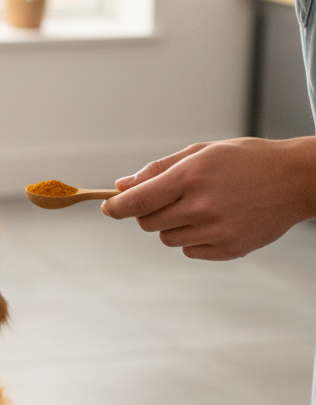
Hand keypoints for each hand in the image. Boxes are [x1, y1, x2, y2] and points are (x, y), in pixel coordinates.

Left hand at [100, 136, 315, 259]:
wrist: (295, 179)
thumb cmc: (245, 160)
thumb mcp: (200, 153)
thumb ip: (158, 170)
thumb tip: (122, 186)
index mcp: (190, 178)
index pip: (136, 201)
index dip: (116, 207)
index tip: (108, 207)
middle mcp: (201, 207)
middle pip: (147, 223)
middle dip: (147, 212)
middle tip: (167, 199)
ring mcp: (216, 231)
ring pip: (166, 238)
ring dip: (170, 226)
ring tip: (196, 207)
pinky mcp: (229, 250)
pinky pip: (189, 251)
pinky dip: (192, 239)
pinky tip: (213, 221)